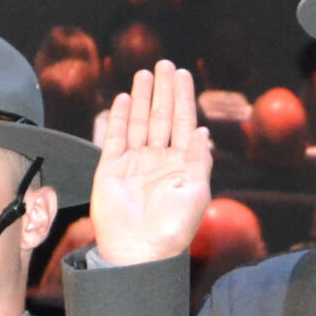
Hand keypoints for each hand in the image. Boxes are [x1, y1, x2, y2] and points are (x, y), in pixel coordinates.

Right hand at [91, 60, 211, 263]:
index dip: (183, 98)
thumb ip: (199, 160)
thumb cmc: (173, 227)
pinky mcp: (111, 169)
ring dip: (143, 98)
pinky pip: (116, 137)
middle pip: (162, 117)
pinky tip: (125, 98)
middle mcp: (158, 161)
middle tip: (164, 64)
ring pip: (139, 122)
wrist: (140, 250)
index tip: (182, 75)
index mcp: (181, 166)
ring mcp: (134, 163)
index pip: (184, 124)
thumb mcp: (197, 192)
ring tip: (144, 73)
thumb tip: (204, 132)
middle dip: (163, 91)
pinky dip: (120, 118)